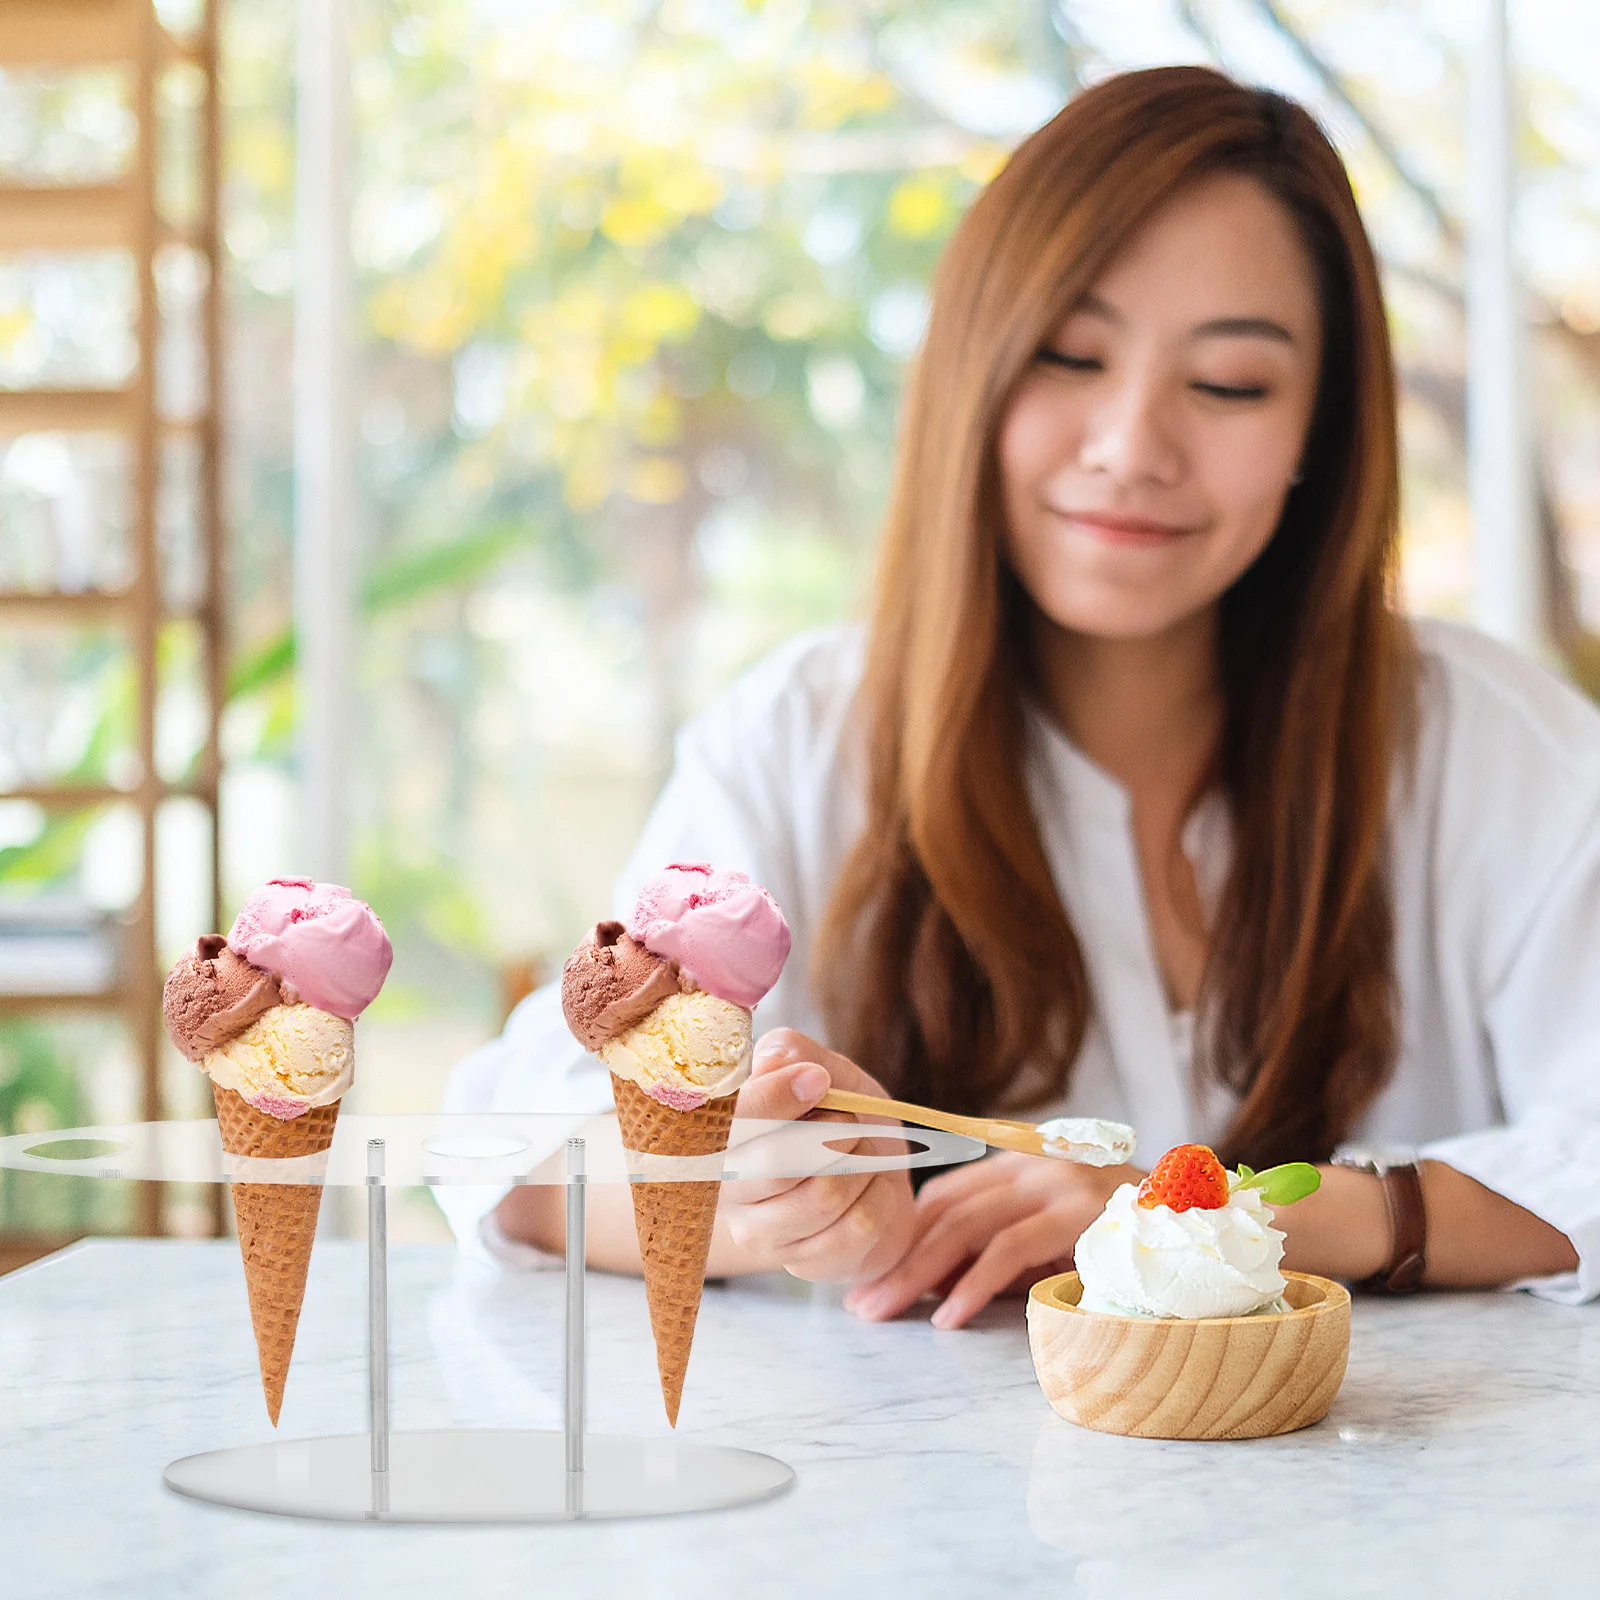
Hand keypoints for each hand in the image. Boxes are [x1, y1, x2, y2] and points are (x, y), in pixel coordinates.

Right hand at [723, 1029, 916, 1282]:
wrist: (876, 1169)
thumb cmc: (836, 1115)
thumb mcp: (820, 1066)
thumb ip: (790, 1051)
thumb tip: (770, 1063)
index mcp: (717, 1136)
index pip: (730, 1124)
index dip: (775, 1098)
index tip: (818, 1079)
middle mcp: (727, 1191)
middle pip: (777, 1164)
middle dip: (831, 1132)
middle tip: (845, 1121)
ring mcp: (763, 1234)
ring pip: (823, 1196)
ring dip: (859, 1163)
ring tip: (858, 1153)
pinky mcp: (805, 1264)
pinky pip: (856, 1228)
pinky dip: (879, 1196)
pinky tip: (871, 1187)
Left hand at [843, 1151, 1139, 1328]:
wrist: (1199, 1225)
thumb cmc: (1118, 1238)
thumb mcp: (1046, 1238)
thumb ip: (994, 1248)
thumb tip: (929, 1283)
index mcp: (1017, 1163)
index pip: (942, 1195)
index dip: (900, 1234)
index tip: (865, 1274)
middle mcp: (1031, 1164)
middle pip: (945, 1211)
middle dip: (896, 1259)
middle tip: (861, 1304)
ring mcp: (1055, 1184)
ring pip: (967, 1227)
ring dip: (920, 1273)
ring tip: (888, 1310)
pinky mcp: (1078, 1213)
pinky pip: (1010, 1250)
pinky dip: (973, 1286)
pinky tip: (948, 1317)